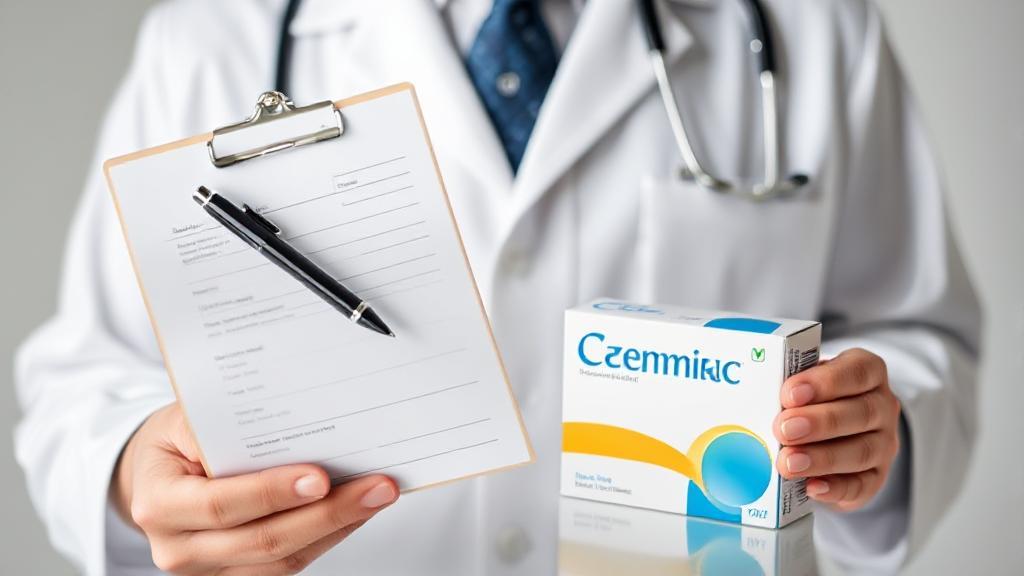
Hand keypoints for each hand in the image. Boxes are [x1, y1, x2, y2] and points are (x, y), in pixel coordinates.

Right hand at [112, 403, 398, 574]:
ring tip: (376, 496)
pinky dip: (326, 537)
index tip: (321, 477)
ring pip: (282, 561)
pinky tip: (355, 511)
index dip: (272, 493)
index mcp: (159, 503)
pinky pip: (287, 566)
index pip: (222, 505)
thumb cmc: (177, 440)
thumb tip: (296, 422)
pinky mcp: (235, 574)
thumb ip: (228, 423)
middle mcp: (179, 546)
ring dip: (337, 528)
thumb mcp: (186, 419)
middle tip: (376, 487)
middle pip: (262, 540)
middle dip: (327, 514)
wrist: (155, 472)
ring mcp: (207, 568)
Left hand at [772, 348, 900, 510]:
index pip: (857, 371)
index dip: (825, 382)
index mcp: (867, 372)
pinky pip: (861, 485)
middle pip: (861, 412)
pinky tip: (811, 487)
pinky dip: (835, 488)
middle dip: (819, 422)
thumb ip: (790, 389)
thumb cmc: (812, 398)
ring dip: (822, 458)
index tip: (789, 394)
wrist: (828, 433)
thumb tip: (755, 399)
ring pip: (862, 451)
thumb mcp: (804, 383)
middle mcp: (882, 406)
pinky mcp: (875, 477)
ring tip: (788, 462)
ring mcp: (884, 444)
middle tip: (783, 429)